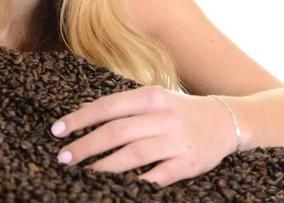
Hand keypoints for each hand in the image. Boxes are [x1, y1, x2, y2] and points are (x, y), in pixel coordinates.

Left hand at [49, 86, 237, 186]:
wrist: (226, 120)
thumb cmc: (179, 110)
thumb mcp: (152, 99)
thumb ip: (122, 106)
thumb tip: (82, 112)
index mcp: (149, 96)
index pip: (107, 106)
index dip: (79, 118)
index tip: (57, 130)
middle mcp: (162, 116)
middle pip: (116, 132)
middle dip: (85, 146)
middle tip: (64, 158)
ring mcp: (176, 140)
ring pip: (133, 154)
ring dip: (105, 166)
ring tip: (84, 174)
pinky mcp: (189, 162)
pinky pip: (160, 175)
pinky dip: (140, 182)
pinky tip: (121, 188)